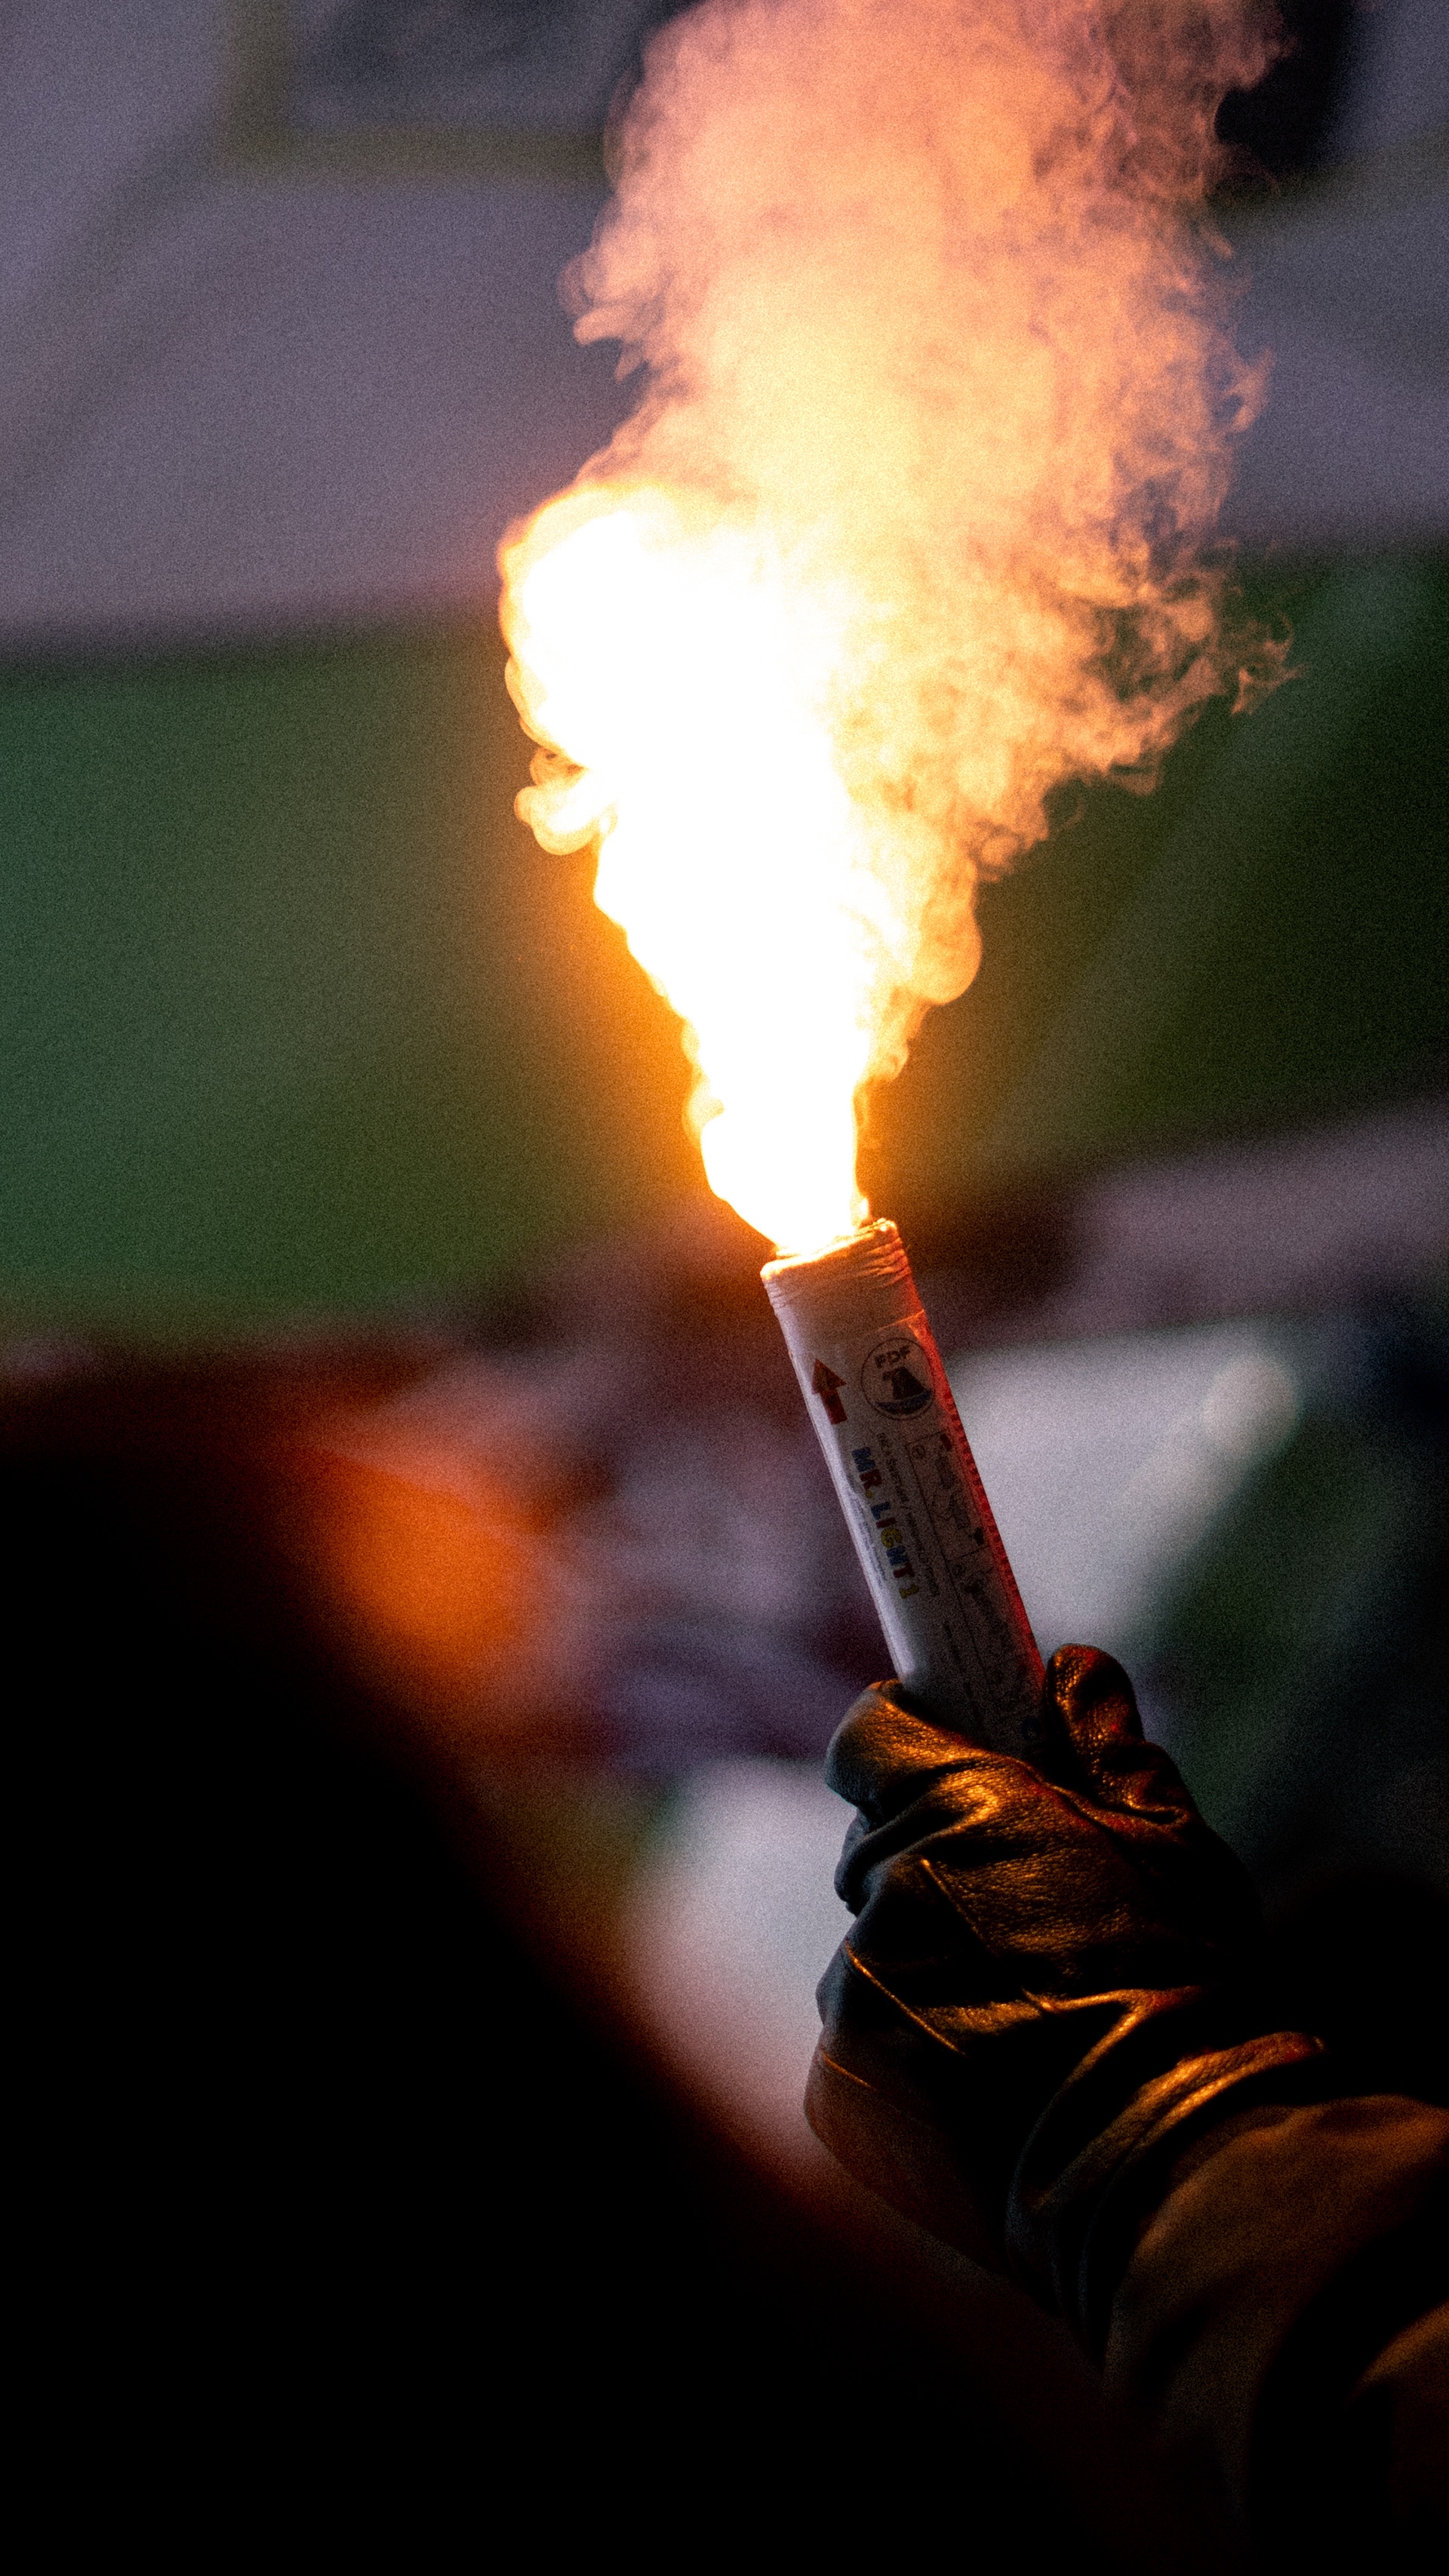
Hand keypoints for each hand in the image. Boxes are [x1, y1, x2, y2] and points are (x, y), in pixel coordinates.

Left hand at [808, 1647, 1322, 2338]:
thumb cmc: (1181, 1988)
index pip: (871, 1734)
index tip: (937, 1740)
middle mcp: (888, 1890)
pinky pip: (865, 2038)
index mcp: (957, 1808)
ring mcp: (855, 1994)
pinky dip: (911, 2048)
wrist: (1163, 2163)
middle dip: (932, 1854)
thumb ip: (1107, 1746)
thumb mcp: (1172, 1844)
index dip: (902, 1732)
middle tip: (1017, 1898)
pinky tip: (989, 2077)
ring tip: (1024, 2011)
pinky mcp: (838, 2086)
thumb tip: (1075, 1668)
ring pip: (876, 1945)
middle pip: (878, 1842)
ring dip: (925, 1957)